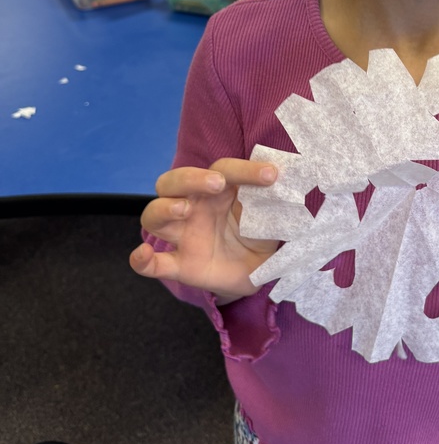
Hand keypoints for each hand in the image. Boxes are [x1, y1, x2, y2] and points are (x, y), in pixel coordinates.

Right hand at [129, 158, 279, 301]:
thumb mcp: (273, 219)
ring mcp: (183, 236)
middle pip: (174, 182)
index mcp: (218, 191)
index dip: (245, 170)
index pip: (223, 170)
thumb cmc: (259, 236)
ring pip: (154, 214)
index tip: (271, 176)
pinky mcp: (179, 265)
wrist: (258, 274)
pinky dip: (142, 260)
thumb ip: (276, 205)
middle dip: (190, 178)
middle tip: (216, 184)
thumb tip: (291, 185)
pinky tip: (143, 256)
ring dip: (164, 208)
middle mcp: (195, 207)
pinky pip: (152, 264)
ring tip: (184, 210)